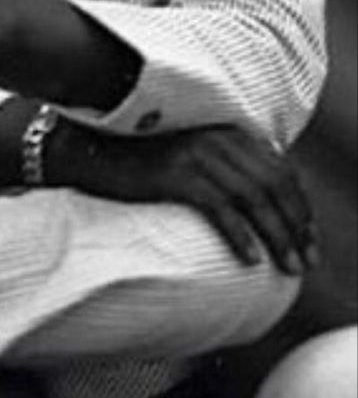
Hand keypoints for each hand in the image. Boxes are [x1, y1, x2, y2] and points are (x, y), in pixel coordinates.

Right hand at [46, 121, 318, 275]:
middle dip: (296, 223)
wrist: (90, 153)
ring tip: (288, 266)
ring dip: (277, 235)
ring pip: (253, 197)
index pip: (279, 167)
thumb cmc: (139, 162)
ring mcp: (195, 153)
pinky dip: (240, 234)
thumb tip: (254, 201)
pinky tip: (251, 259)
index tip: (308, 237)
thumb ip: (222, 168)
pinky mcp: (176, 173)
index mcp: (225, 131)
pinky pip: (220, 207)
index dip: (299, 204)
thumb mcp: (188, 158)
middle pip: (274, 182)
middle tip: (305, 259)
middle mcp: (216, 137)